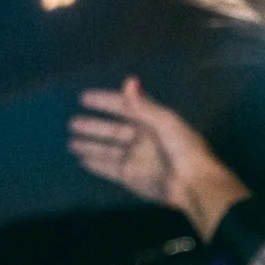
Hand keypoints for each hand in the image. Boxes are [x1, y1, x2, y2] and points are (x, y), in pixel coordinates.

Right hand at [70, 77, 249, 238]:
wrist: (193, 184)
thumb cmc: (183, 149)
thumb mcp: (165, 122)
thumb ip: (143, 105)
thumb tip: (129, 81)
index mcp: (152, 122)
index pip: (124, 108)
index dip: (105, 102)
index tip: (84, 98)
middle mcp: (143, 140)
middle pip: (113, 130)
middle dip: (93, 127)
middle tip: (72, 123)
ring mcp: (137, 159)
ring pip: (108, 150)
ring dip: (90, 146)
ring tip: (71, 142)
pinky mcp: (133, 178)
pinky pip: (110, 170)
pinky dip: (97, 165)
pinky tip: (82, 161)